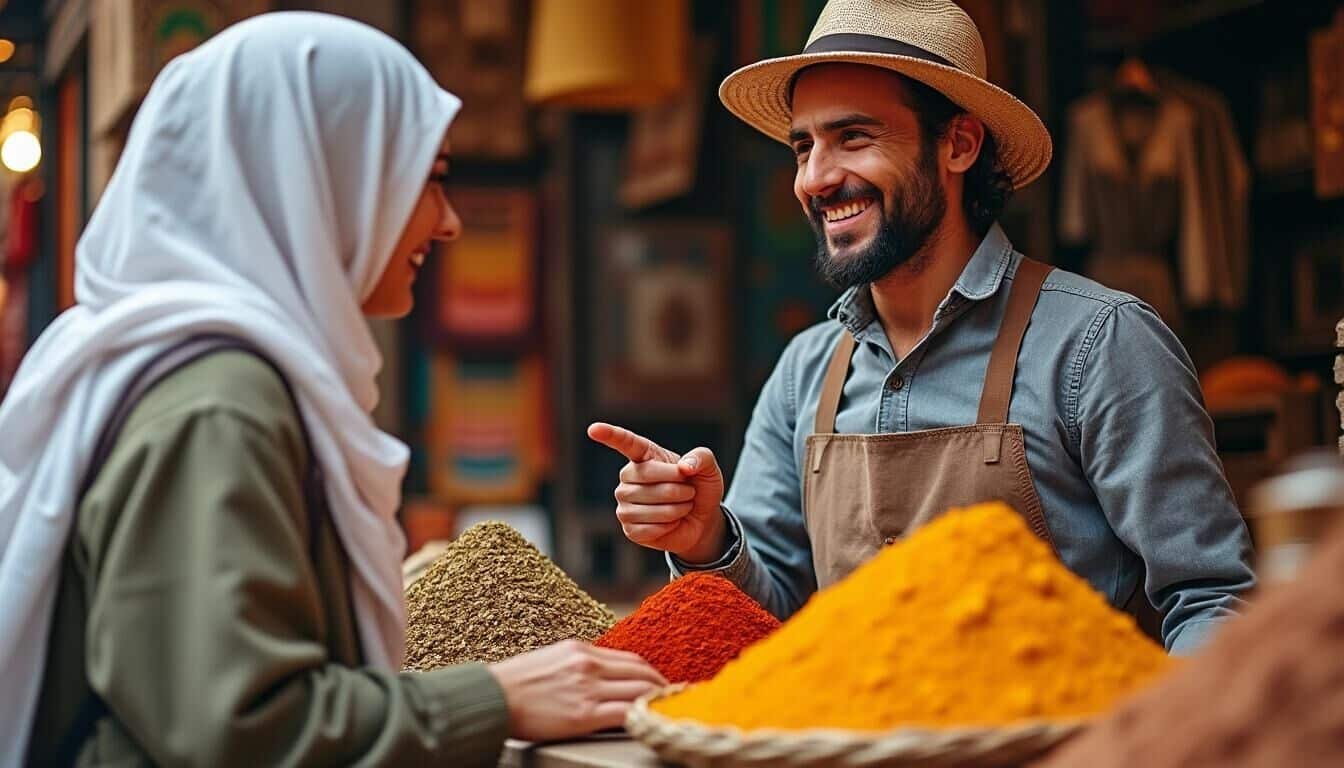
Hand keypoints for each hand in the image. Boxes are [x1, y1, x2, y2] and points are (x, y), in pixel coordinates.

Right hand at [488, 640, 666, 740]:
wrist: (489, 698)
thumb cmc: (515, 685)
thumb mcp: (551, 660)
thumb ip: (578, 665)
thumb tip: (602, 675)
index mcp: (580, 650)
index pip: (631, 660)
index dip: (651, 674)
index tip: (660, 685)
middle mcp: (587, 664)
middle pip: (641, 673)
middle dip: (662, 687)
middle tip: (674, 699)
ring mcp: (586, 689)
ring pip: (639, 691)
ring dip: (657, 702)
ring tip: (666, 713)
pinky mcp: (582, 715)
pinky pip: (624, 714)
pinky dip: (641, 717)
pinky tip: (646, 723)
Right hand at [587, 422, 726, 562]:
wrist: (702, 520)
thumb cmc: (700, 488)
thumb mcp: (708, 468)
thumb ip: (701, 458)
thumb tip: (684, 467)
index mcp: (644, 457)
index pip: (625, 443)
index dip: (610, 435)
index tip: (593, 429)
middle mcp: (628, 478)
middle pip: (647, 477)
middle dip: (677, 486)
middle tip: (689, 492)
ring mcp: (625, 504)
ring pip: (648, 506)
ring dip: (676, 508)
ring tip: (683, 506)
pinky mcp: (629, 528)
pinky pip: (648, 528)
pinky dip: (668, 526)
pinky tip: (672, 523)